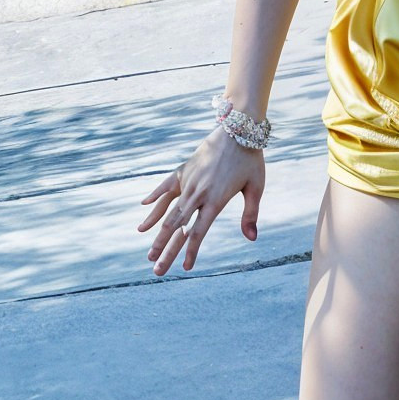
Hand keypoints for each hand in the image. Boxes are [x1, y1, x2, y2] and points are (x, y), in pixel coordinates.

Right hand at [138, 128, 264, 275]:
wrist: (237, 130)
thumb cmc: (250, 160)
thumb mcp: (256, 187)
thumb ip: (250, 214)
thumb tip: (251, 239)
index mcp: (215, 200)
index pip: (198, 232)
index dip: (191, 251)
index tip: (185, 268)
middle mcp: (197, 193)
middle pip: (176, 227)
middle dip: (165, 250)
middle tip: (155, 269)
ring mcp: (187, 181)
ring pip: (167, 211)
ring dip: (156, 232)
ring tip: (148, 250)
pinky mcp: (183, 170)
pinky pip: (165, 186)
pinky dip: (154, 198)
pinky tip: (142, 208)